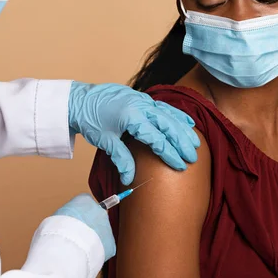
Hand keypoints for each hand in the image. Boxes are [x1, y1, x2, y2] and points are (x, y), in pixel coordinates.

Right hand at [54, 194, 115, 261]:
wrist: (67, 246)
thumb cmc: (55, 231)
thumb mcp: (55, 216)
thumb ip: (66, 216)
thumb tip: (64, 224)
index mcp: (84, 200)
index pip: (84, 203)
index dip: (78, 214)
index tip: (72, 222)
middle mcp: (99, 211)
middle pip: (95, 217)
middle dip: (88, 226)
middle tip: (76, 237)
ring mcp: (107, 227)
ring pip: (101, 233)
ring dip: (93, 239)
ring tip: (79, 249)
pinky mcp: (111, 245)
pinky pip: (104, 248)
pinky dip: (96, 252)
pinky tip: (85, 257)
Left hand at [68, 82, 199, 184]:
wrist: (81, 100)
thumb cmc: (91, 120)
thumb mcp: (105, 141)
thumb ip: (121, 159)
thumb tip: (130, 179)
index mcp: (131, 117)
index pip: (156, 139)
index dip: (170, 153)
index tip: (180, 166)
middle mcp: (140, 106)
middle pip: (168, 125)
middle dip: (182, 142)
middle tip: (193, 158)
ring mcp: (143, 100)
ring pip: (169, 115)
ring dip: (183, 129)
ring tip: (196, 143)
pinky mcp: (143, 98)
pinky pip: (165, 107)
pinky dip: (177, 115)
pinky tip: (188, 123)